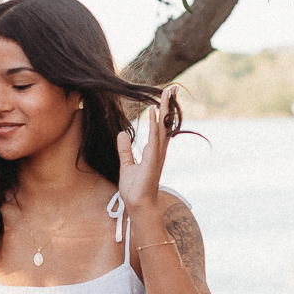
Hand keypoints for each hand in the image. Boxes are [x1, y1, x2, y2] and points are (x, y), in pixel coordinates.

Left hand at [116, 86, 176, 214]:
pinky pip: (154, 137)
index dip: (162, 112)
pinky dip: (154, 123)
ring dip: (164, 109)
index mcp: (154, 152)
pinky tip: (154, 110)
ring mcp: (158, 154)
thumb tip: (122, 134)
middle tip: (172, 88)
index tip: (164, 97)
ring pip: (163, 127)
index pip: (159, 127)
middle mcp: (159, 151)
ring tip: (166, 92)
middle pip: (165, 123)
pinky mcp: (153, 159)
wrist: (138, 205)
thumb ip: (125, 150)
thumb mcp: (126, 166)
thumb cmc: (134, 190)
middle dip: (168, 105)